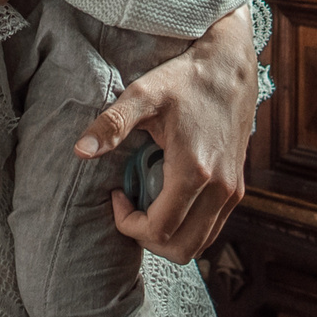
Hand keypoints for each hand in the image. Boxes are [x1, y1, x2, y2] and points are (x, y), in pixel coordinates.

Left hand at [75, 3, 257, 262]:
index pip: (158, 230)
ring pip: (199, 245)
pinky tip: (168, 197)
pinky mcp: (237, 188)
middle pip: (181, 249)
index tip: (116, 196)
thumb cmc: (185, 79)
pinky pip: (211, 228)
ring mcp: (232, 191)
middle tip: (129, 209)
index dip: (128, 224)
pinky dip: (186, 227)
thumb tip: (80, 150)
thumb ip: (112, 125)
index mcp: (194, 172)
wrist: (229, 67)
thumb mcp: (143, 94)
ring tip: (147, 204)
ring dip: (168, 236)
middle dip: (147, 239)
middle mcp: (220, 189)